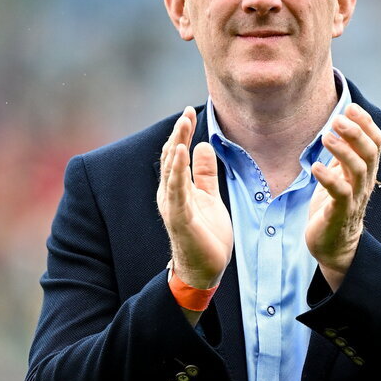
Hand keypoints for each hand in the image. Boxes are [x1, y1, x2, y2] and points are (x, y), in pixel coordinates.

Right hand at [156, 107, 233, 288]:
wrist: (205, 269)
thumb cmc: (206, 235)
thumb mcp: (210, 197)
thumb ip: (205, 173)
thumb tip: (202, 145)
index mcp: (177, 188)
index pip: (177, 155)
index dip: (182, 133)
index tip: (189, 111)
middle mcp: (170, 194)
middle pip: (172, 158)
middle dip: (178, 134)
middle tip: (186, 112)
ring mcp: (173, 206)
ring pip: (172, 170)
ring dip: (177, 146)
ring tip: (183, 125)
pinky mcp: (180, 218)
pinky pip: (177, 190)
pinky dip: (178, 170)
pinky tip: (181, 152)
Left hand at [306, 103, 380, 290]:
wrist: (333, 245)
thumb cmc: (333, 208)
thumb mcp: (339, 175)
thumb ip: (342, 154)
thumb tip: (340, 125)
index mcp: (364, 172)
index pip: (375, 143)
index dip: (366, 124)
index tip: (350, 108)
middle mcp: (363, 184)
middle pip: (370, 153)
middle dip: (356, 133)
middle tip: (337, 119)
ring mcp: (354, 199)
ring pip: (358, 171)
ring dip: (343, 151)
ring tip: (326, 137)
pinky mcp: (339, 213)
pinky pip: (339, 194)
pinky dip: (328, 178)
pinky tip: (315, 167)